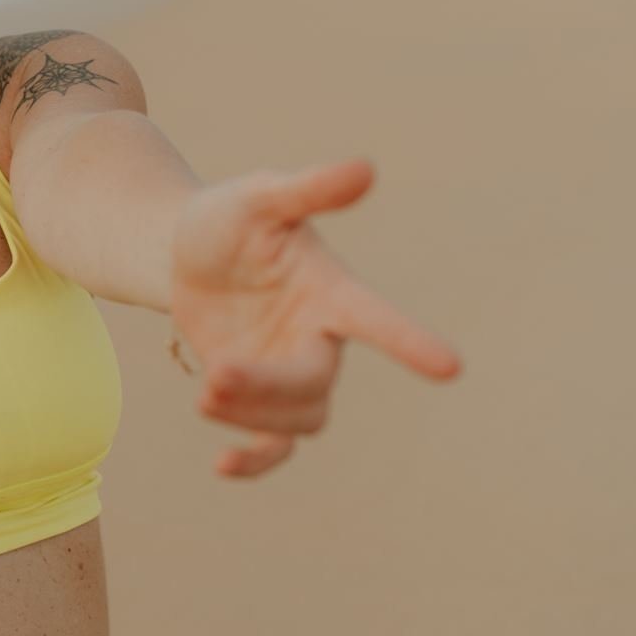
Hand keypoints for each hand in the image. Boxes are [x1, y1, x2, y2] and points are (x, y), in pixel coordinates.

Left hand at [167, 158, 461, 477]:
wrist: (186, 254)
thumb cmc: (231, 220)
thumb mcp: (259, 198)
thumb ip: (309, 189)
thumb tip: (365, 168)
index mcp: (330, 291)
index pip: (376, 317)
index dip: (408, 340)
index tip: (449, 367)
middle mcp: (320, 337)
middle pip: (315, 382)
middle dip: (268, 385)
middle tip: (215, 373)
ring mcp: (291, 372)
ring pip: (298, 420)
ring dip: (252, 414)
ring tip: (206, 387)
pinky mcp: (259, 400)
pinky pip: (274, 446)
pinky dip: (255, 463)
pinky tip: (223, 467)